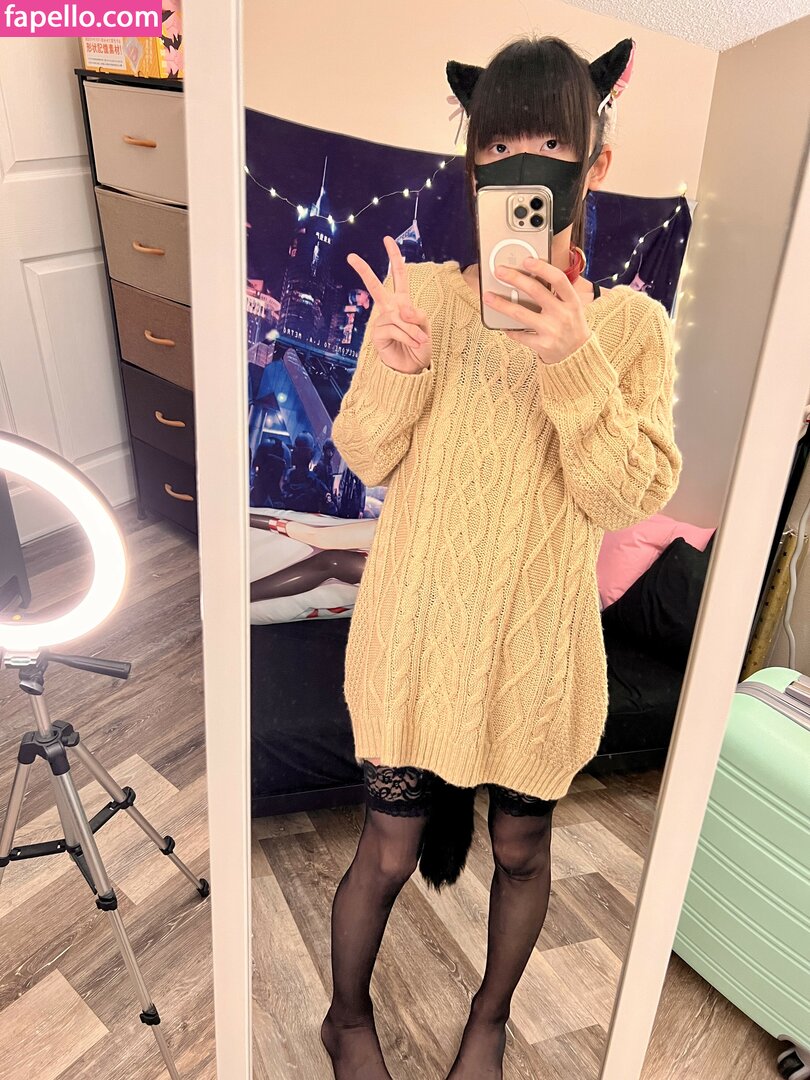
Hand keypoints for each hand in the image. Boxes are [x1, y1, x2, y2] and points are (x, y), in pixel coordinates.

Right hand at [347, 236, 431, 373]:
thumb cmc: (419, 346)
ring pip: (398, 317)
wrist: (413, 369)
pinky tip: (411, 344)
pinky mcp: (377, 335)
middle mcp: (389, 309)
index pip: (398, 276)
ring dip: (413, 331)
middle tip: (351, 256)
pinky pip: (395, 329)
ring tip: (419, 342)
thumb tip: (402, 309)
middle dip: (364, 271)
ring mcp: (382, 322)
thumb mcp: (424, 327)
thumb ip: (416, 315)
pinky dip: (407, 337)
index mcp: (402, 302)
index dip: (394, 258)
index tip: (387, 239)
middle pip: (376, 287)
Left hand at [483, 257, 590, 364]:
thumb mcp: (572, 307)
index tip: (526, 260)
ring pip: (520, 313)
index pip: (558, 279)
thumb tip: (531, 276)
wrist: (577, 355)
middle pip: (536, 291)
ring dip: (501, 304)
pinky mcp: (542, 345)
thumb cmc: (571, 326)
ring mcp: (552, 330)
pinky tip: (502, 324)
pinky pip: (519, 334)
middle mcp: (562, 314)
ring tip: (487, 297)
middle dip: (515, 278)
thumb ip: (557, 293)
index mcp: (572, 301)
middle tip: (499, 272)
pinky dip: (509, 329)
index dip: (542, 268)